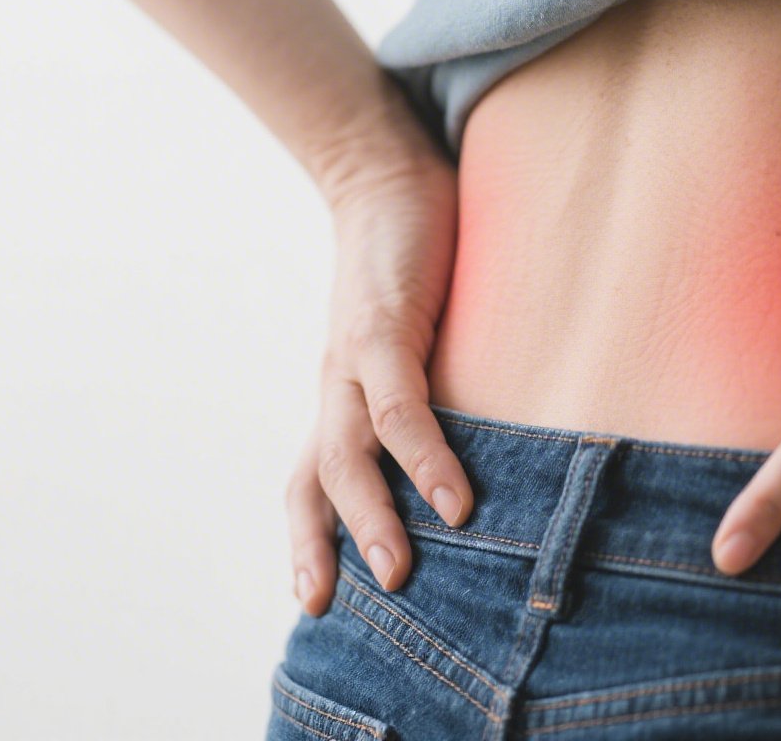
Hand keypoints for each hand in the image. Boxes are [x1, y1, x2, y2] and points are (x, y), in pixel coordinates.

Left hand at [285, 134, 470, 614]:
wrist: (387, 173)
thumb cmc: (412, 258)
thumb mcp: (415, 331)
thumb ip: (426, 377)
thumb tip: (472, 427)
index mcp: (344, 387)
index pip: (310, 476)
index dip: (308, 537)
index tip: (314, 601)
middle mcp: (339, 380)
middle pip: (317, 477)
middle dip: (331, 543)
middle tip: (354, 607)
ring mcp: (356, 353)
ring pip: (349, 452)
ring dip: (372, 515)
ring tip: (402, 572)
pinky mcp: (385, 322)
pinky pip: (400, 402)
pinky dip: (425, 454)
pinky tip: (456, 496)